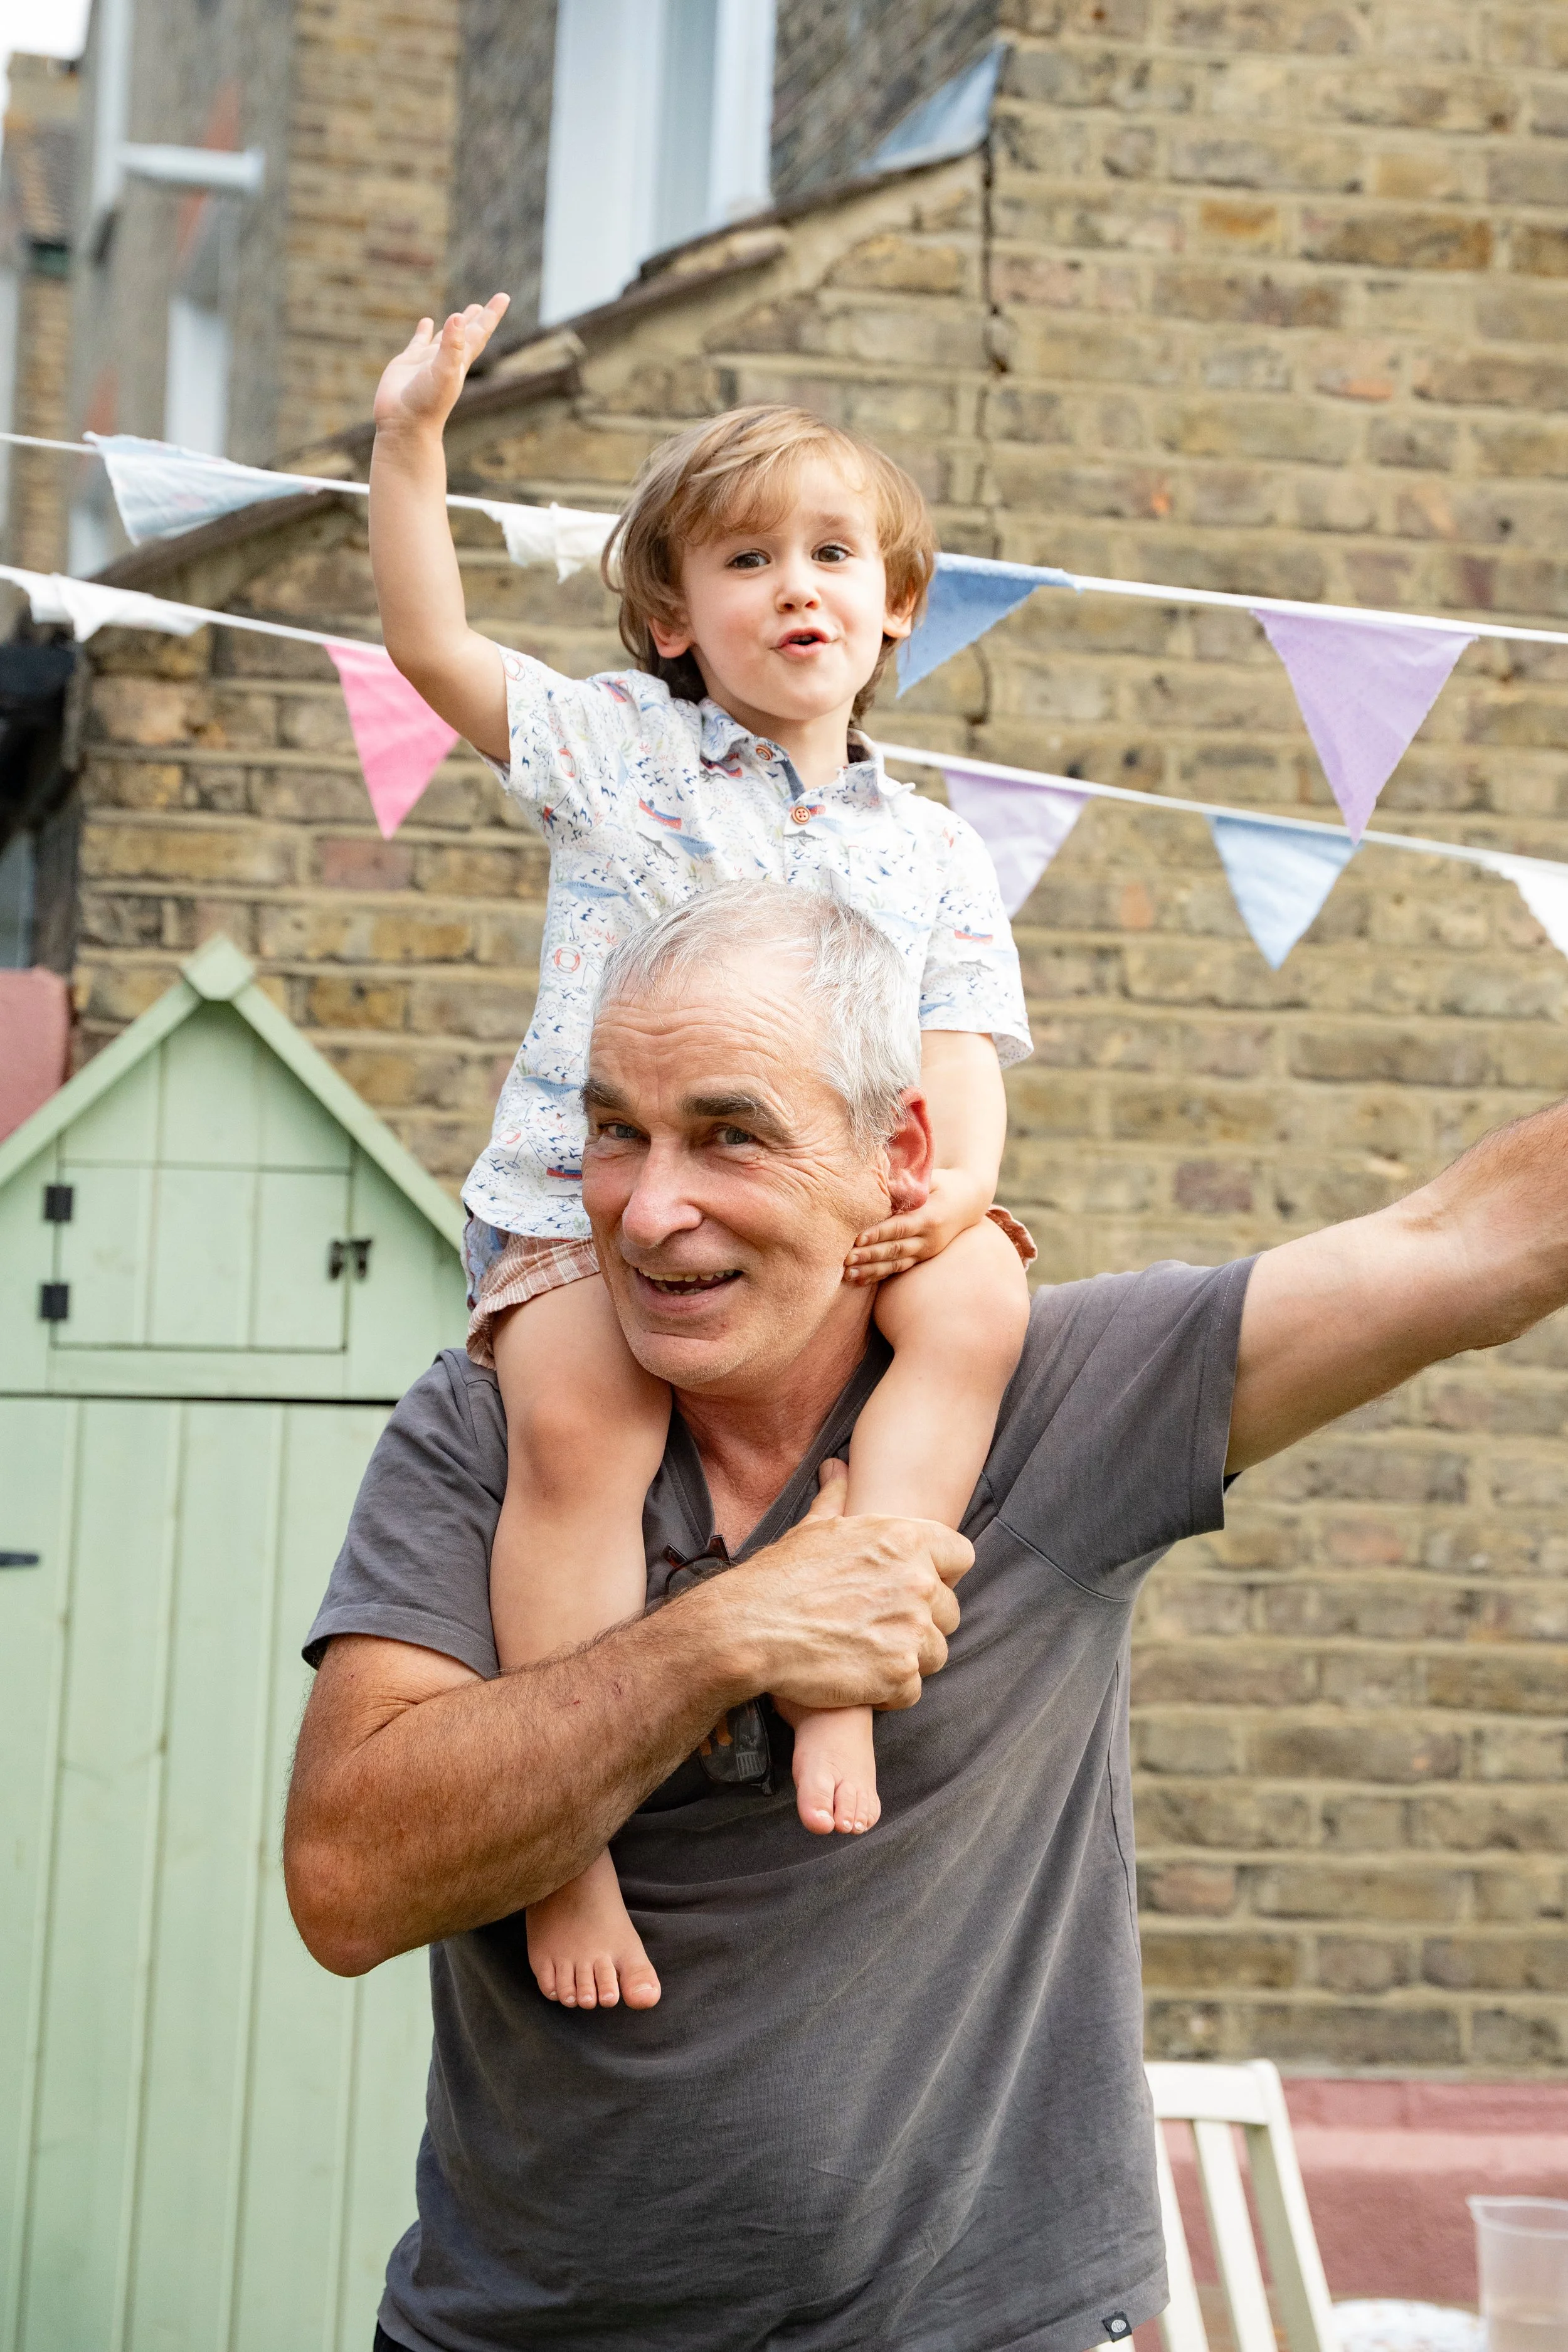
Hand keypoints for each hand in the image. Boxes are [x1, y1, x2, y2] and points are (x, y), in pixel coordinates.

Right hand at [373, 295, 509, 437]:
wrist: (404, 425)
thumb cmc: (427, 403)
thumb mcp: (443, 372)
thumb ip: (452, 345)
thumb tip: (458, 316)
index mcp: (460, 362)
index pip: (479, 332)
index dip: (491, 314)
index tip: (504, 297)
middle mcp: (447, 360)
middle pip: (466, 334)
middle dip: (477, 318)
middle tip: (486, 305)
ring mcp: (427, 361)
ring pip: (444, 338)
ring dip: (454, 325)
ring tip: (461, 313)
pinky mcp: (407, 363)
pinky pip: (418, 342)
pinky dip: (424, 331)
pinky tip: (426, 322)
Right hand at [701, 1460, 972, 1713]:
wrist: (748, 1629)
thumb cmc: (779, 1577)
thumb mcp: (812, 1529)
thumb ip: (838, 1499)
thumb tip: (838, 1469)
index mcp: (905, 1540)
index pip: (961, 1556)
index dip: (941, 1574)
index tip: (915, 1587)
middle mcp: (918, 1582)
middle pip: (950, 1611)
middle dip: (921, 1622)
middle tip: (877, 1627)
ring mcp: (911, 1630)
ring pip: (935, 1652)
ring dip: (907, 1658)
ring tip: (865, 1654)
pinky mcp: (899, 1674)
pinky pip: (913, 1689)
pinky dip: (888, 1692)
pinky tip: (857, 1678)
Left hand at [845, 1168, 990, 1282]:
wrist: (969, 1202)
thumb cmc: (944, 1185)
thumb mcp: (931, 1178)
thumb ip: (908, 1182)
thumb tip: (883, 1181)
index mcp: (929, 1217)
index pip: (900, 1227)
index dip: (879, 1234)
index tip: (858, 1239)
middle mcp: (928, 1239)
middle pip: (895, 1249)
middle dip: (869, 1256)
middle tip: (846, 1260)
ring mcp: (925, 1251)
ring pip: (895, 1264)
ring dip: (871, 1270)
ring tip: (848, 1275)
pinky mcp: (921, 1258)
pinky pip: (898, 1269)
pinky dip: (879, 1275)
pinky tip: (860, 1280)